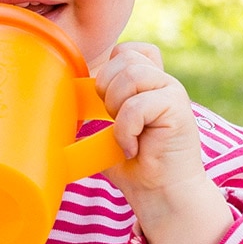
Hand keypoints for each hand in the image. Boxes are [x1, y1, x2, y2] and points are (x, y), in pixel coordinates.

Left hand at [93, 42, 231, 243]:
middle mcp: (163, 81)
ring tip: (125, 133)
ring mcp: (173, 92)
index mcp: (149, 81)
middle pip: (124, 58)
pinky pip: (137, 105)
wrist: (161, 194)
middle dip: (107, 89)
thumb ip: (97, 107)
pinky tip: (132, 147)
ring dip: (117, 108)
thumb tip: (64, 97)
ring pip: (131, 75)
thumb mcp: (109, 129)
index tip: (106, 101)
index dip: (110, 68)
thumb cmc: (134, 165)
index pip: (127, 50)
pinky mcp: (177, 108)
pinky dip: (126, 129)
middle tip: (114, 120)